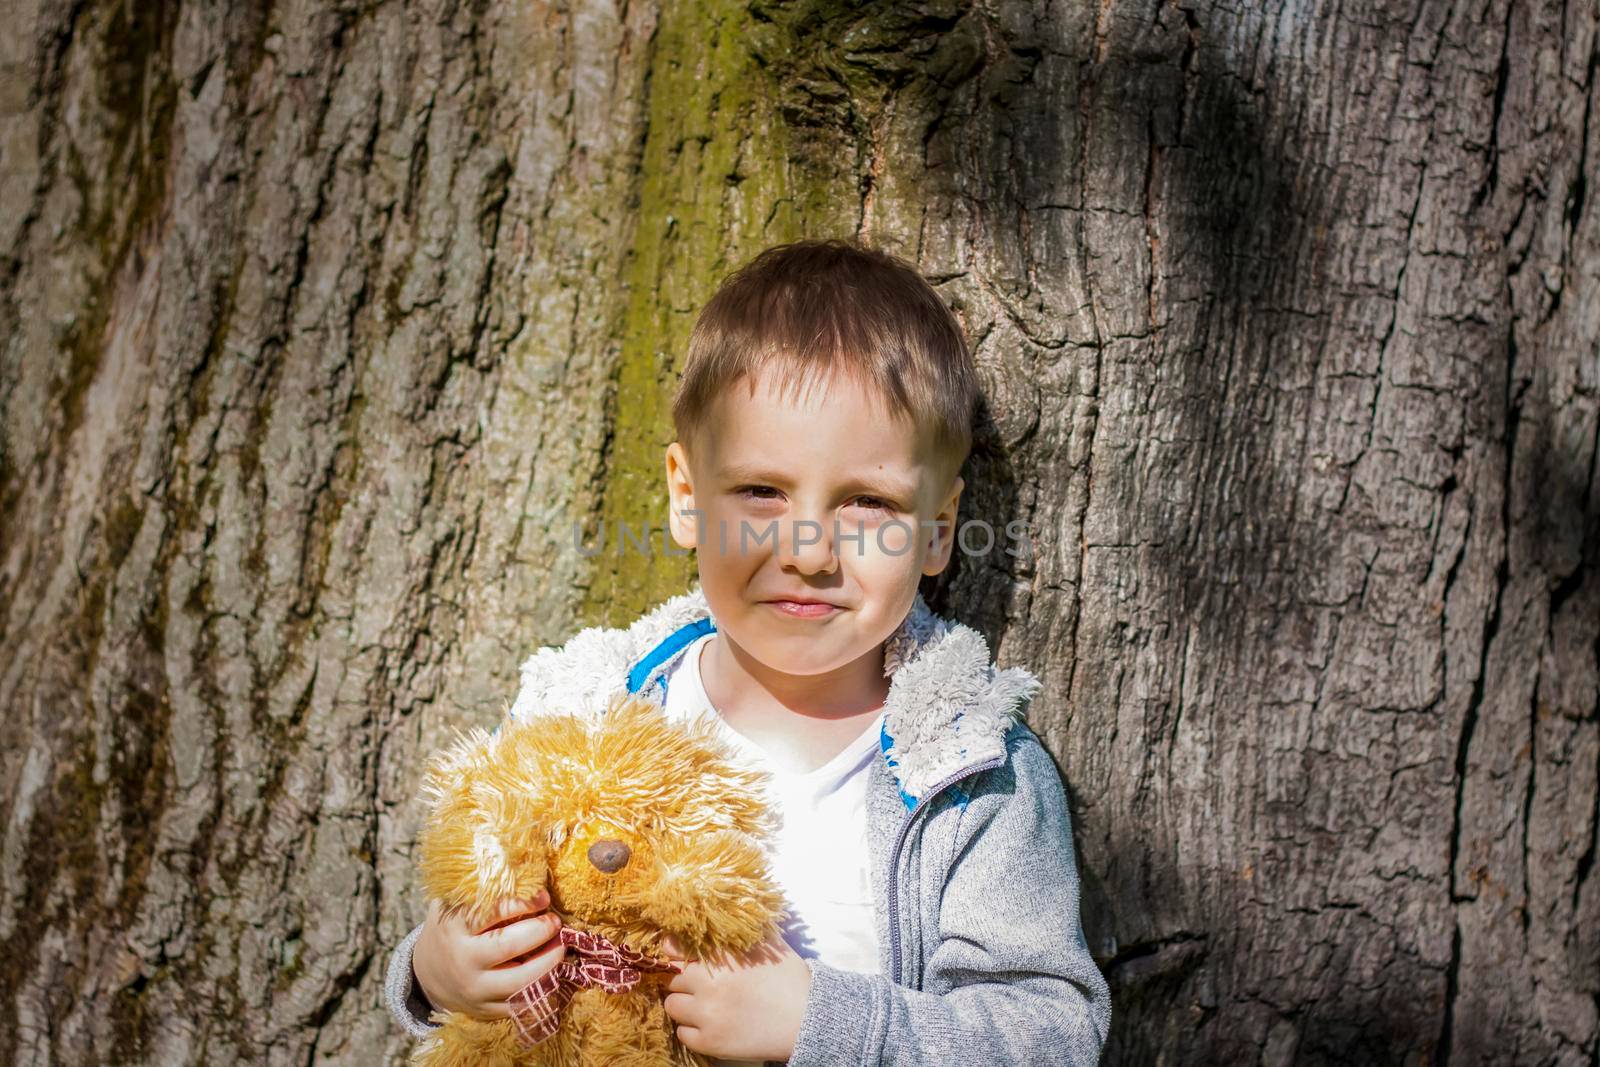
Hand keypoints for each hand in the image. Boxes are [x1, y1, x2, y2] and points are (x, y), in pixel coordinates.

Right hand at [412, 890, 564, 1020]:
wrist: (427, 973)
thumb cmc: (451, 929)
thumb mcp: (454, 903)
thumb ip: (481, 888)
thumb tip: (521, 870)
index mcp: (453, 927)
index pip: (493, 912)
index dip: (524, 902)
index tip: (543, 896)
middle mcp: (462, 960)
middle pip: (509, 945)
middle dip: (541, 930)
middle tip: (555, 921)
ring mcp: (474, 989)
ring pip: (520, 981)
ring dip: (549, 962)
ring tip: (561, 946)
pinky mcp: (485, 1010)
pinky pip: (521, 1004)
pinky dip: (542, 988)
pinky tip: (553, 971)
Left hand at [660, 928, 812, 1061]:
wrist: (807, 1019)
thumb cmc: (789, 977)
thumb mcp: (766, 941)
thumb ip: (739, 926)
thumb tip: (717, 909)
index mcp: (720, 956)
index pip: (673, 948)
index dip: (675, 952)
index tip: (682, 956)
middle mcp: (707, 983)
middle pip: (671, 978)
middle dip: (682, 978)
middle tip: (700, 982)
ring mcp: (707, 1015)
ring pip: (672, 1006)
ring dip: (684, 1003)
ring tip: (703, 1003)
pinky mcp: (711, 1042)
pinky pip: (682, 1033)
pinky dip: (692, 1028)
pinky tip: (710, 1022)